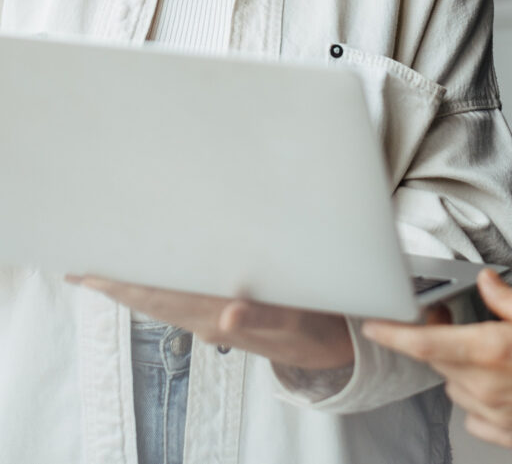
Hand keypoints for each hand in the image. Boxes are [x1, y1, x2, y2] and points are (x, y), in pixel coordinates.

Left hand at [68, 276, 353, 369]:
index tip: (88, 270)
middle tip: (79, 263)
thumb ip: (262, 316)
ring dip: (130, 285)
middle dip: (114, 282)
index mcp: (215, 315)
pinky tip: (151, 276)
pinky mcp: (223, 315)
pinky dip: (156, 287)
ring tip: (103, 267)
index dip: (121, 284)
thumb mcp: (295, 321)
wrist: (330, 349)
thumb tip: (228, 314)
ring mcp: (212, 318)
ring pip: (160, 300)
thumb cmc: (313, 326)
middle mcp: (206, 318)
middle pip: (149, 299)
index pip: (157, 297)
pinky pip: (179, 299)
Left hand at [363, 269, 511, 463]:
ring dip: (463, 368)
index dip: (394, 333)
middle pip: (439, 361)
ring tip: (499, 355)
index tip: (375, 325)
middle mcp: (489, 387)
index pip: (427, 343)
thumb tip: (487, 284)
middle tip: (461, 322)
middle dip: (442, 340)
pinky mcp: (509, 436)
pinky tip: (507, 384)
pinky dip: (480, 396)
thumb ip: (506, 299)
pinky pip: (474, 414)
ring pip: (455, 387)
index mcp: (495, 350)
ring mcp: (498, 416)